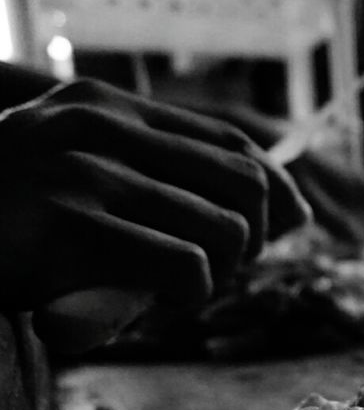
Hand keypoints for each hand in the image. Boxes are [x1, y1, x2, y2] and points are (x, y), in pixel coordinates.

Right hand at [0, 78, 309, 315]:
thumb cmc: (5, 215)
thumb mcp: (75, 169)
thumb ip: (158, 173)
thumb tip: (290, 209)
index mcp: (104, 105)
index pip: (230, 140)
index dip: (275, 187)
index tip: (287, 224)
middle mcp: (99, 127)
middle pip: (244, 184)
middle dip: (254, 237)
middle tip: (218, 269)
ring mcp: (84, 173)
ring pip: (224, 230)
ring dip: (221, 274)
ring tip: (183, 289)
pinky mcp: (73, 227)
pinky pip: (185, 267)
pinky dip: (192, 295)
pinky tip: (163, 303)